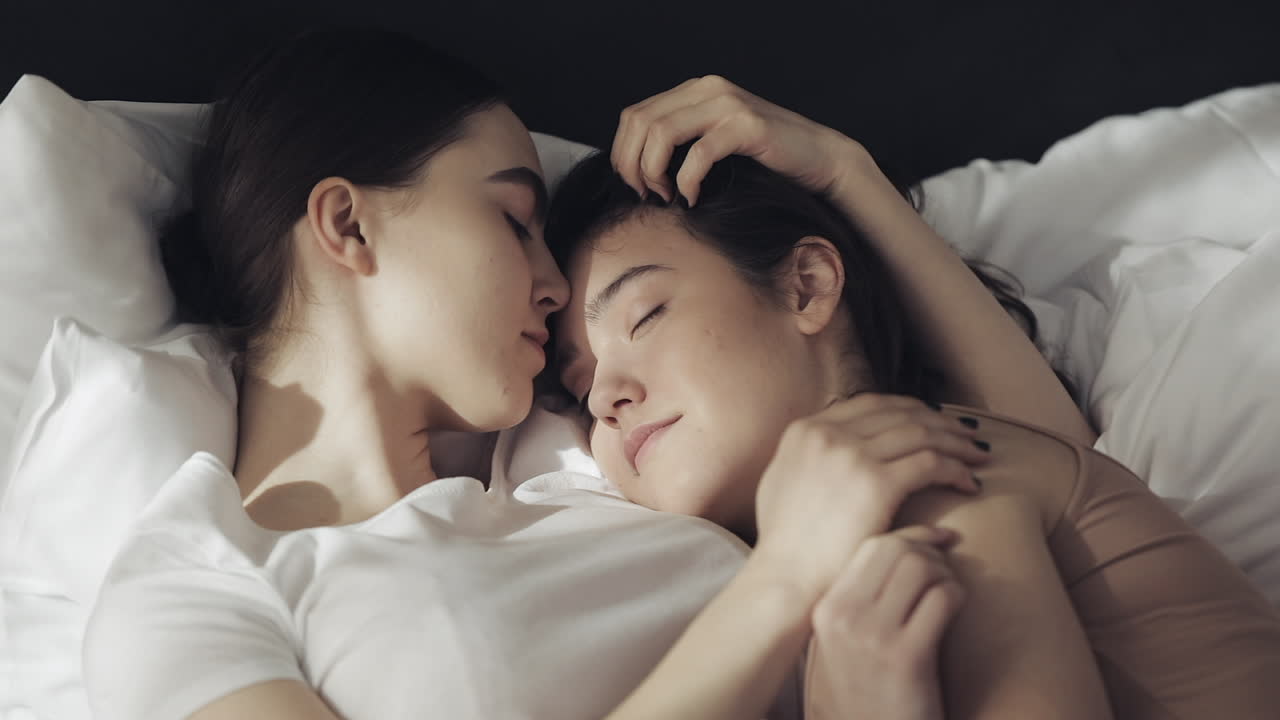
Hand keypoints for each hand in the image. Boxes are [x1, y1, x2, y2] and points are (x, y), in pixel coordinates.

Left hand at [610, 75, 870, 205]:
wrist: (819, 159)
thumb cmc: (764, 162)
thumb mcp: (714, 142)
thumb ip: (680, 142)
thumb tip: (632, 168)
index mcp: (695, 90)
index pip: (634, 115)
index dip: (623, 154)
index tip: (635, 186)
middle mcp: (708, 89)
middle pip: (641, 123)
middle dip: (633, 166)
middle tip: (647, 195)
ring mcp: (728, 104)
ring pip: (661, 134)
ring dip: (654, 172)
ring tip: (666, 197)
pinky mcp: (748, 126)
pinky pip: (699, 153)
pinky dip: (687, 181)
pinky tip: (693, 198)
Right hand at [753, 393, 986, 600]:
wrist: (786, 579)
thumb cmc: (786, 545)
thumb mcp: (783, 483)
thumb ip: (808, 456)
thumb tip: (830, 442)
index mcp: (805, 430)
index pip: (870, 403)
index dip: (909, 409)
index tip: (933, 421)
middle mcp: (827, 433)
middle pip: (900, 413)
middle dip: (939, 422)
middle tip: (966, 435)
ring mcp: (851, 455)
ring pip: (921, 433)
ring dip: (956, 443)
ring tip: (977, 456)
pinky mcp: (876, 483)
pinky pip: (931, 464)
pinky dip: (956, 470)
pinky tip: (969, 484)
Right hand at [804, 524, 964, 719]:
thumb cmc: (870, 692)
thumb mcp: (846, 642)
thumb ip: (861, 598)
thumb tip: (906, 545)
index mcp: (827, 608)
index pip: (872, 545)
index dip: (913, 535)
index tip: (940, 539)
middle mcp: (844, 617)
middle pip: (897, 550)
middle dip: (931, 553)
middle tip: (946, 573)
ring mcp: (873, 637)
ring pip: (920, 568)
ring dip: (946, 574)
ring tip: (949, 594)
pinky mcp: (907, 657)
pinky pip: (942, 598)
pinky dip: (957, 597)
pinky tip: (955, 612)